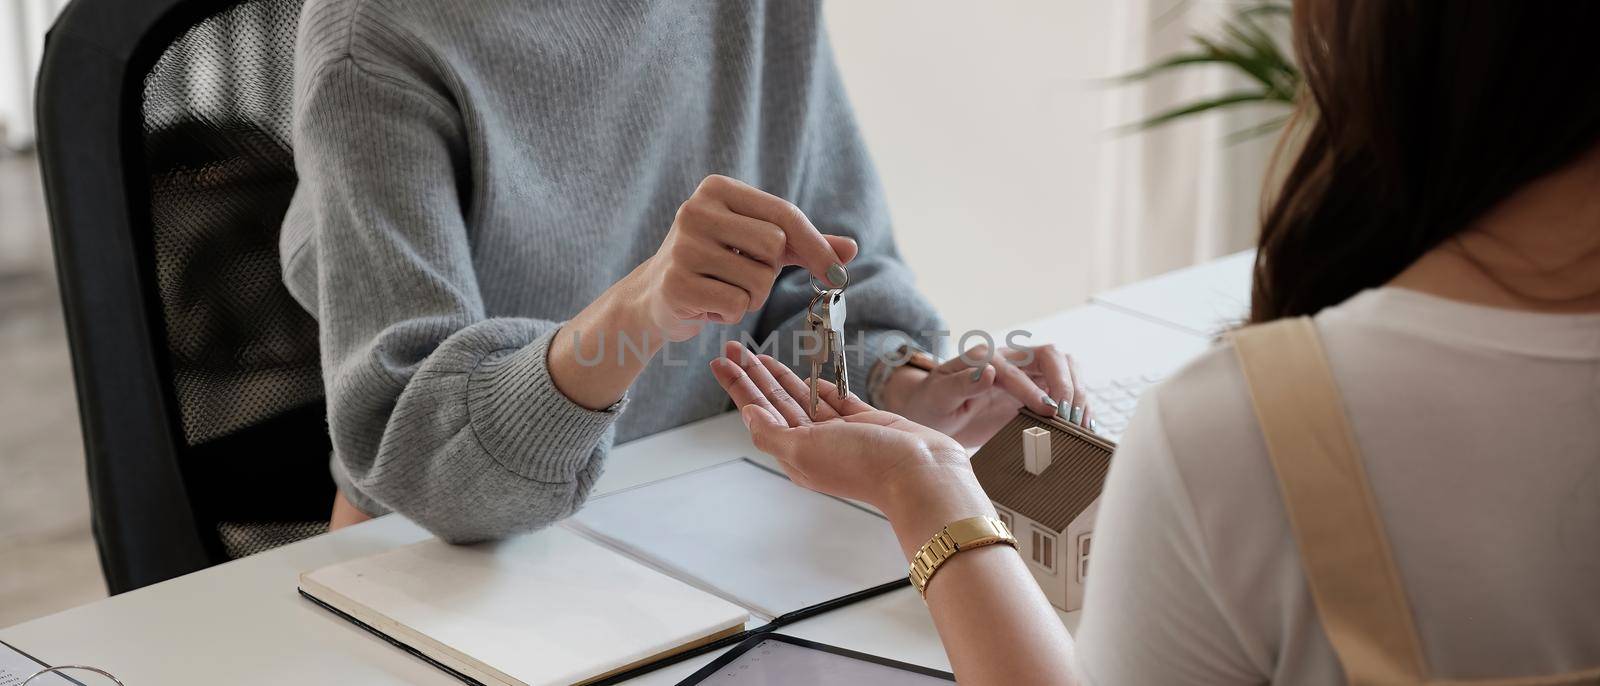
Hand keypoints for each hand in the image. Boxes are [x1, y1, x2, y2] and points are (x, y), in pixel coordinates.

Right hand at [632, 174, 857, 341]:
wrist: (657, 295)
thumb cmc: (718, 264)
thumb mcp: (759, 246)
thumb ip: (804, 245)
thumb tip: (851, 250)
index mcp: (717, 189)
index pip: (784, 214)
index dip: (816, 246)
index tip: (837, 273)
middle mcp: (695, 210)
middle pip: (774, 246)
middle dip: (769, 271)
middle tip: (742, 274)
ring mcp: (683, 246)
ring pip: (758, 280)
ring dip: (751, 297)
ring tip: (723, 289)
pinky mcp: (676, 283)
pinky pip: (736, 305)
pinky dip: (731, 313)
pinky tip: (709, 303)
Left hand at [709, 340, 974, 514]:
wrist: (920, 472)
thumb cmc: (863, 465)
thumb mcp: (805, 452)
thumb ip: (772, 434)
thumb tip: (748, 414)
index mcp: (797, 454)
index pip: (759, 413)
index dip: (739, 386)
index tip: (720, 362)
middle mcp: (816, 444)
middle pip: (776, 402)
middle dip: (752, 375)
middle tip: (733, 348)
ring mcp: (843, 433)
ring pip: (803, 397)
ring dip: (780, 376)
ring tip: (759, 355)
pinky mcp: (868, 422)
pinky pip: (838, 399)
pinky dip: (821, 386)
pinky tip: (808, 375)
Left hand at [880, 343, 1090, 446]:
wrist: (933, 414)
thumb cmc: (932, 403)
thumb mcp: (937, 396)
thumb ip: (960, 384)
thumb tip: (989, 373)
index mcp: (985, 357)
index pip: (1016, 368)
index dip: (1032, 389)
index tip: (1046, 411)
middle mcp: (1010, 360)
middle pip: (1051, 356)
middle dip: (1065, 382)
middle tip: (1067, 415)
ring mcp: (1025, 375)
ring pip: (1065, 367)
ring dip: (1077, 391)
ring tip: (1078, 421)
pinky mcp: (1034, 392)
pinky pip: (1064, 389)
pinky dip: (1077, 403)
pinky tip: (1082, 424)